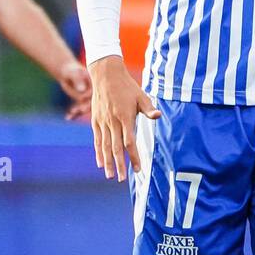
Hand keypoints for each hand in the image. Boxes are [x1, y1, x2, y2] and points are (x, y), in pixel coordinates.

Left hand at [58, 59, 92, 120]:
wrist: (67, 73)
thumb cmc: (72, 71)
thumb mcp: (74, 74)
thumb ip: (78, 80)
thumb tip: (82, 90)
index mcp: (96, 84)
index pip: (99, 91)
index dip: (93, 96)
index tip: (85, 98)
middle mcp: (95, 92)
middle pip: (94, 101)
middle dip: (88, 106)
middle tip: (81, 110)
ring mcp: (88, 98)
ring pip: (86, 107)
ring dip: (80, 111)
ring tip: (72, 113)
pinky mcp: (82, 103)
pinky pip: (79, 110)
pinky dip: (74, 114)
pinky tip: (68, 118)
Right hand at [87, 55, 159, 181]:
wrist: (106, 75)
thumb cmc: (127, 86)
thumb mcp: (141, 95)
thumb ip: (149, 108)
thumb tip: (158, 116)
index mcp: (125, 117)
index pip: (129, 142)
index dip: (133, 156)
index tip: (137, 169)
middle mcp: (112, 122)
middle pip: (116, 148)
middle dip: (120, 165)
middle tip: (122, 179)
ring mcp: (102, 122)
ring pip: (104, 146)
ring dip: (108, 162)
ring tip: (110, 176)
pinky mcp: (96, 121)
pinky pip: (97, 139)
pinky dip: (98, 152)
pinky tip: (101, 163)